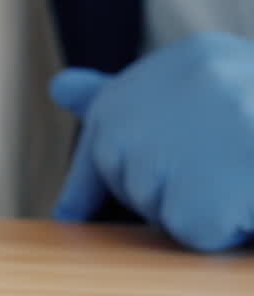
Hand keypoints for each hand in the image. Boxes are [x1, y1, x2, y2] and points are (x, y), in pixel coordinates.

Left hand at [50, 32, 253, 251]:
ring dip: (206, 208)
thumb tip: (61, 88)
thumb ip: (133, 100)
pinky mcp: (211, 189)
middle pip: (131, 179)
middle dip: (173, 192)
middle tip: (232, 170)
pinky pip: (193, 232)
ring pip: (161, 208)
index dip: (92, 176)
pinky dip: (225, 230)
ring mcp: (193, 137)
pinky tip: (250, 201)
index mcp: (184, 62)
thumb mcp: (216, 89)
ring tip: (247, 179)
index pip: (108, 125)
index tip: (66, 214)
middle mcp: (176, 89)